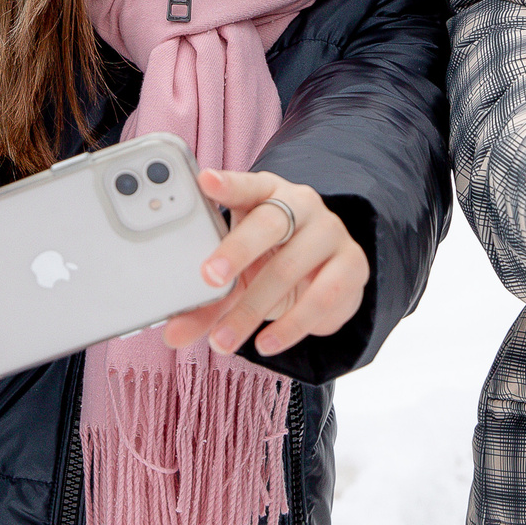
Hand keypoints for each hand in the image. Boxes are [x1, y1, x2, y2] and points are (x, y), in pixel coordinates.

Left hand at [160, 169, 368, 358]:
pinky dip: (291, 325)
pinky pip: (322, 296)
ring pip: (290, 267)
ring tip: (223, 340)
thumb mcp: (238, 277)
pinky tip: (266, 344)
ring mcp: (331, 232)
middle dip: (236, 250)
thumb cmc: (273, 263)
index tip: (205, 181)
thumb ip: (207, 301)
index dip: (227, 184)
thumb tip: (172, 335)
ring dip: (253, 308)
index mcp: (267, 194)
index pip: (247, 185)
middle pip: (269, 222)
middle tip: (208, 277)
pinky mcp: (353, 264)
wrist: (327, 280)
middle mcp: (301, 204)